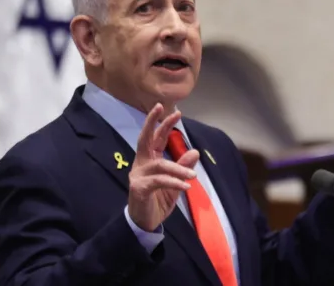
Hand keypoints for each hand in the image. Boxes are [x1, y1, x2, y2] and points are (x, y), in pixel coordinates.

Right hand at [128, 103, 199, 231]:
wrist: (144, 222)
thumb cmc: (157, 200)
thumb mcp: (175, 182)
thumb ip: (182, 167)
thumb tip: (195, 151)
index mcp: (148, 159)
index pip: (155, 137)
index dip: (163, 123)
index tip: (176, 111)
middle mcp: (141, 163)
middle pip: (146, 139)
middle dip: (157, 123)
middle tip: (173, 113)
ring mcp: (138, 175)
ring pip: (160, 165)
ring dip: (179, 168)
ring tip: (193, 175)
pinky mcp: (139, 188)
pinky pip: (159, 181)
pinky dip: (174, 182)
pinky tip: (186, 186)